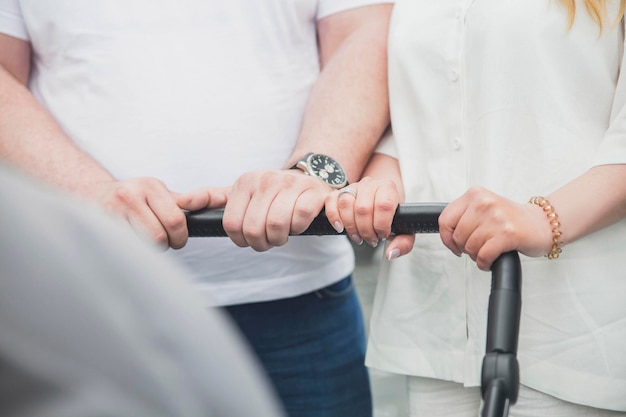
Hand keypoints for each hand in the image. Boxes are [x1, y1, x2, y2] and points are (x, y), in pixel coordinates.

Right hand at [94, 177, 228, 249]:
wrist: (91, 194)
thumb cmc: (131, 197)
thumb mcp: (156, 193)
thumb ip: (178, 204)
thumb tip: (214, 207)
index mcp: (151, 187)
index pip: (176, 220)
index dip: (180, 236)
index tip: (177, 239)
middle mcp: (132, 195)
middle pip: (161, 235)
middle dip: (167, 245)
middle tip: (164, 243)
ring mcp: (113, 210)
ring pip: (144, 244)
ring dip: (150, 249)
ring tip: (146, 242)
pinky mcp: (101, 225)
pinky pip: (127, 248)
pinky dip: (134, 251)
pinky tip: (130, 243)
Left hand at [222, 169, 332, 250]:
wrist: (309, 180)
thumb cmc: (271, 194)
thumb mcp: (241, 194)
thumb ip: (211, 198)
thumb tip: (181, 203)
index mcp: (245, 183)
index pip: (232, 225)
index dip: (242, 241)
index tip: (251, 238)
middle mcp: (265, 180)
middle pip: (253, 229)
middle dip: (262, 243)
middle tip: (270, 240)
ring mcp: (289, 184)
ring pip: (276, 225)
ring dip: (280, 238)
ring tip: (283, 234)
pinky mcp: (312, 191)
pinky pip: (299, 218)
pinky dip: (298, 228)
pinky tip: (298, 224)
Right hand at [324, 176, 414, 258]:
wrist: (381, 196)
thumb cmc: (391, 214)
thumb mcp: (404, 228)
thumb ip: (404, 242)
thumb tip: (391, 253)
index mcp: (388, 188)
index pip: (383, 205)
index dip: (381, 225)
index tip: (382, 235)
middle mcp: (370, 184)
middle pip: (363, 208)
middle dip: (366, 231)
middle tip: (371, 240)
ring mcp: (353, 187)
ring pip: (345, 204)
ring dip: (350, 227)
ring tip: (358, 237)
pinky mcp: (339, 192)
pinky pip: (331, 201)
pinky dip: (334, 216)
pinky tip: (340, 228)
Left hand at [439, 186, 552, 269]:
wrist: (542, 223)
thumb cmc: (511, 219)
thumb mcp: (483, 208)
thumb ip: (463, 216)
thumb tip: (446, 235)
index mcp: (475, 194)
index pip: (445, 219)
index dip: (446, 238)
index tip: (454, 245)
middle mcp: (484, 203)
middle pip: (457, 236)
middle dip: (465, 248)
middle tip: (478, 247)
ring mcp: (496, 217)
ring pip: (470, 247)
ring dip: (476, 256)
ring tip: (488, 251)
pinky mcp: (507, 234)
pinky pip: (483, 255)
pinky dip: (484, 263)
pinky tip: (490, 261)